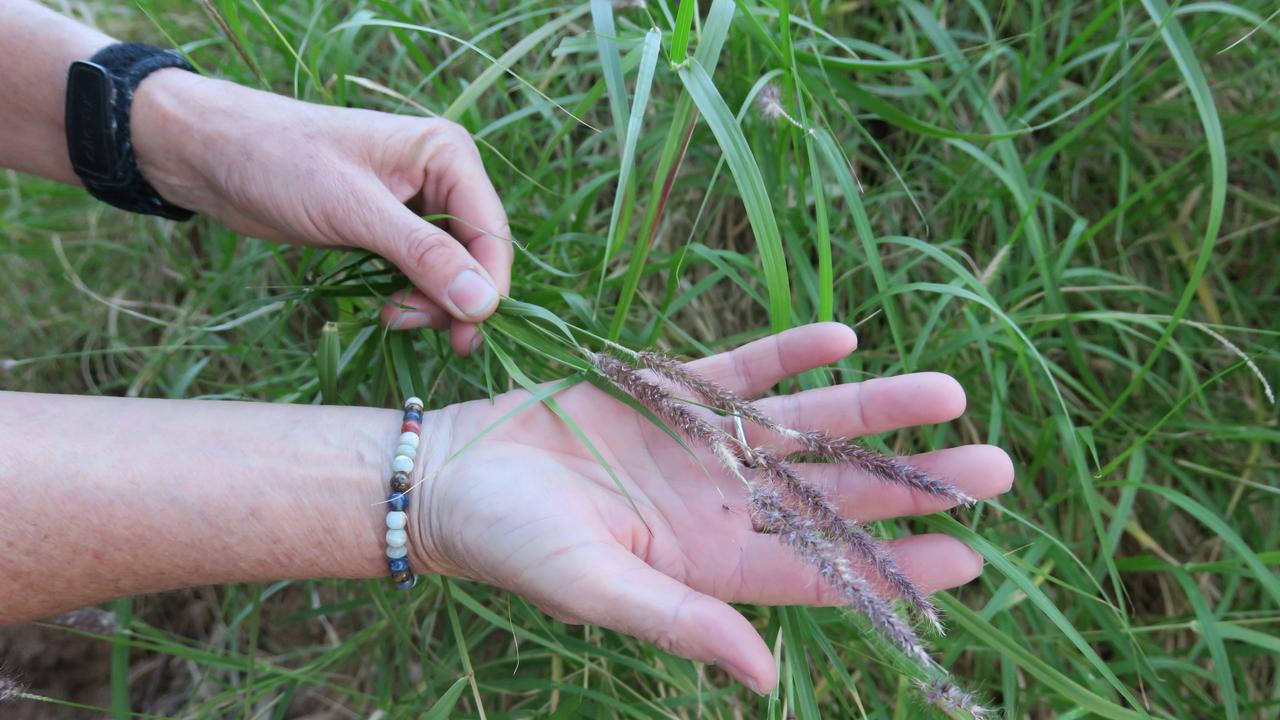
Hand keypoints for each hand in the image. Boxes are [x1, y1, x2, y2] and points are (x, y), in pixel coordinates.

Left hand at [131, 70, 510, 355]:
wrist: (213, 154)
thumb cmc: (280, 162)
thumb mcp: (354, 210)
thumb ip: (423, 256)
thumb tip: (484, 304)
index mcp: (447, 154)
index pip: (491, 232)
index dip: (487, 287)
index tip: (465, 335)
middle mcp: (443, 177)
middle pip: (477, 256)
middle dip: (454, 299)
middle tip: (410, 327)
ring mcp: (417, 205)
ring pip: (451, 271)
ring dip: (430, 303)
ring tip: (389, 318)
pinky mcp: (390, 228)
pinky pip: (421, 273)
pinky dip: (410, 297)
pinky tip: (385, 309)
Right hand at [411, 323, 1014, 692]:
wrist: (458, 475)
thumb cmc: (517, 545)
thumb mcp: (597, 591)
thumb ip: (682, 625)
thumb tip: (765, 678)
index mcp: (711, 564)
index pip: (824, 568)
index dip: (895, 561)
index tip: (971, 554)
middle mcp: (723, 506)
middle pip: (835, 492)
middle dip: (912, 481)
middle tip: (995, 467)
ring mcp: (704, 447)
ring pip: (806, 426)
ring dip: (873, 408)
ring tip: (948, 392)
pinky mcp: (674, 394)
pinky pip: (745, 371)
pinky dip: (790, 355)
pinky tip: (843, 338)